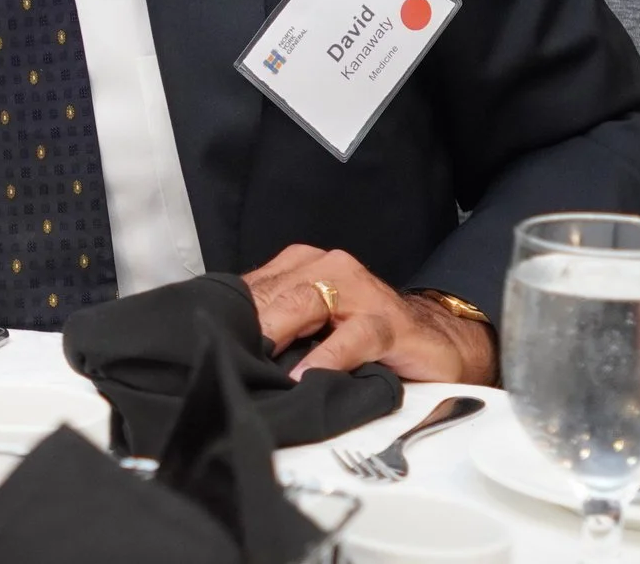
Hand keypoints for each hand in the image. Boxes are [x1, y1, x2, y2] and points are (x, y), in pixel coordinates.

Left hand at [244, 245, 497, 385]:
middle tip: (226, 352)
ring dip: (280, 332)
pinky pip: (354, 335)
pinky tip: (307, 375)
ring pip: (308, 302)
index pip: (256, 285)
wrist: (432, 341)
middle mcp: (331, 269)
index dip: (230, 314)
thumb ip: (275, 322)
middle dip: (249, 323)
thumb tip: (223, 341)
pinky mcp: (389, 324)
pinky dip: (328, 356)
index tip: (207, 338)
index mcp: (304, 265)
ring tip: (259, 362)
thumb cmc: (361, 333)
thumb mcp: (312, 324)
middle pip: (275, 292)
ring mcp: (361, 293)